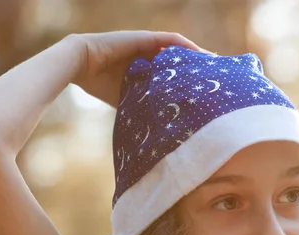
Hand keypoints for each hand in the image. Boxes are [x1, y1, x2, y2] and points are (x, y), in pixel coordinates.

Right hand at [68, 31, 203, 106]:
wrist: (81, 65)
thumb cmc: (100, 85)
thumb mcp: (130, 99)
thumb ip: (145, 106)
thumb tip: (160, 131)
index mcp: (148, 69)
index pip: (175, 73)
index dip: (191, 80)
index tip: (206, 91)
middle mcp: (150, 55)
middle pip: (181, 60)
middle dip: (199, 68)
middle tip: (216, 79)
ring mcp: (149, 45)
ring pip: (179, 49)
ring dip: (197, 56)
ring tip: (215, 64)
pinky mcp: (146, 38)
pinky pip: (171, 40)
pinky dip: (187, 46)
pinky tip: (200, 53)